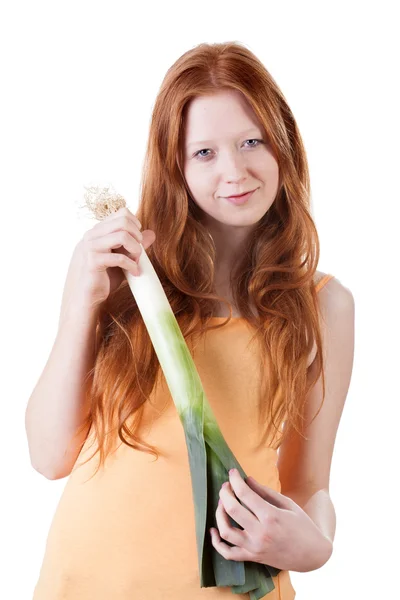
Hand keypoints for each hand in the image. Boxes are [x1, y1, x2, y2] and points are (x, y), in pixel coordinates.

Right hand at [59, 207, 156, 322]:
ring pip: (122, 235)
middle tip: (139, 252)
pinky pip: (119, 257)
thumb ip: (134, 246)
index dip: (135, 224)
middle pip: (123, 221)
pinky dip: (132, 265)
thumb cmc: (102, 279)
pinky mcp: (92, 262)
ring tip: (137, 262)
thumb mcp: (122, 259)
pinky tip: (135, 273)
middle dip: (137, 236)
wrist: (85, 298)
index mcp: (97, 231)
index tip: (139, 240)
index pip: (121, 213)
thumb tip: (151, 234)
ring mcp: (90, 247)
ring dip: (136, 249)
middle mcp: (92, 235)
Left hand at [210, 469, 331, 571]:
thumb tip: (246, 479)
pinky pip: (228, 553)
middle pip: (232, 509)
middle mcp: (260, 533)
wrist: (312, 555)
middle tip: (226, 485)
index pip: (244, 494)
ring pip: (225, 531)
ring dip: (219, 513)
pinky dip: (217, 543)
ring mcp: (255, 547)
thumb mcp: (287, 504)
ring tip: (222, 503)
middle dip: (225, 492)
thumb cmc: (302, 525)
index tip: (232, 472)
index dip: (235, 480)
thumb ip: (265, 492)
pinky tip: (214, 530)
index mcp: (271, 516)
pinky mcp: (252, 557)